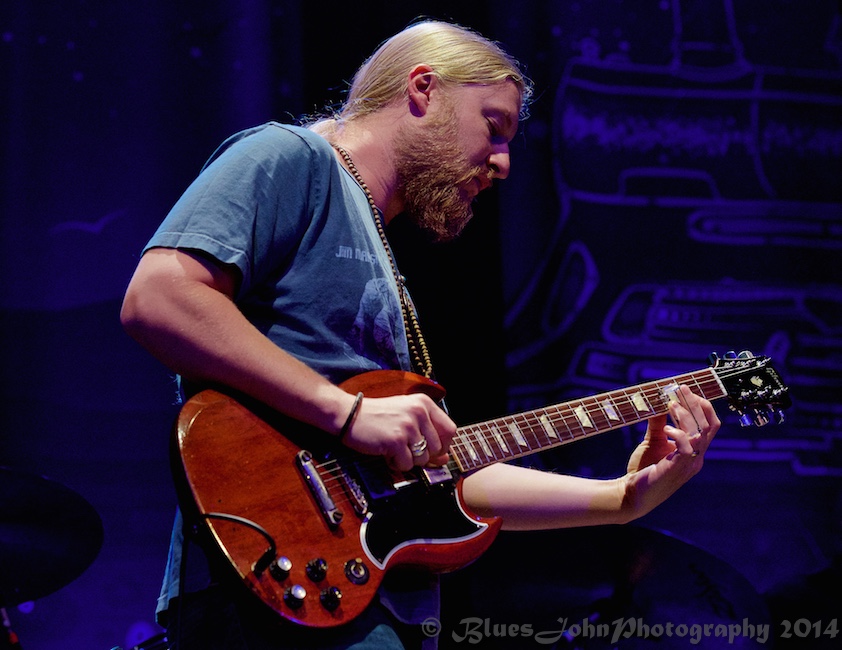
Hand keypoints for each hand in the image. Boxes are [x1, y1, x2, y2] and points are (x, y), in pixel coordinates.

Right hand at [341, 393, 456, 471]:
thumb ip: (427, 433)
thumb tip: (445, 459)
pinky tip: (386, 453)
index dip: (443, 445)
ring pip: (423, 459)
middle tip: (406, 450)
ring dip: (409, 460)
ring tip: (394, 450)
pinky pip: (406, 464)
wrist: (349, 414)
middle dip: (423, 456)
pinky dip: (396, 464)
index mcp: (424, 403)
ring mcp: (408, 426)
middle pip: (438, 448)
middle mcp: (419, 412)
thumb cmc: (377, 416)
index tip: (430, 449)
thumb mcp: (405, 415)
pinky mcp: (396, 440)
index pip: (450, 430)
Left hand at [622, 385, 720, 517]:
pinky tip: (665, 429)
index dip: (701, 405)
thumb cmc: (644, 469)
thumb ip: (658, 423)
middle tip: (681, 389)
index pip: (710, 424)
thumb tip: (659, 402)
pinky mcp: (677, 469)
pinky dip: (678, 434)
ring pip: (700, 433)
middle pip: (710, 425)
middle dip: (697, 404)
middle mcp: (696, 457)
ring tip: (670, 404)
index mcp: (694, 450)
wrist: (631, 493)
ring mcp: (689, 464)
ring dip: (686, 415)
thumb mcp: (653, 441)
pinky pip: (687, 448)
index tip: (685, 390)